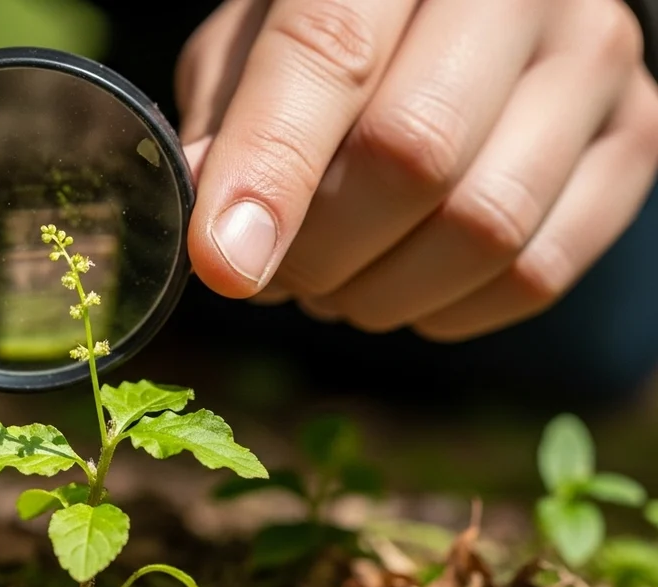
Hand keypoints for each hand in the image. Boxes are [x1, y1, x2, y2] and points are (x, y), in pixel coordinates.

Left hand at [177, 0, 657, 339]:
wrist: (467, 7)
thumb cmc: (337, 20)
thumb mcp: (256, 38)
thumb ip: (228, 121)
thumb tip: (217, 236)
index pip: (327, 54)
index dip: (270, 173)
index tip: (224, 265)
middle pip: (414, 153)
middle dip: (321, 249)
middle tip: (275, 273)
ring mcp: (593, 58)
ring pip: (485, 227)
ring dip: (380, 292)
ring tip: (332, 282)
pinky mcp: (634, 134)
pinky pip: (539, 270)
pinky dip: (448, 310)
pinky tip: (403, 286)